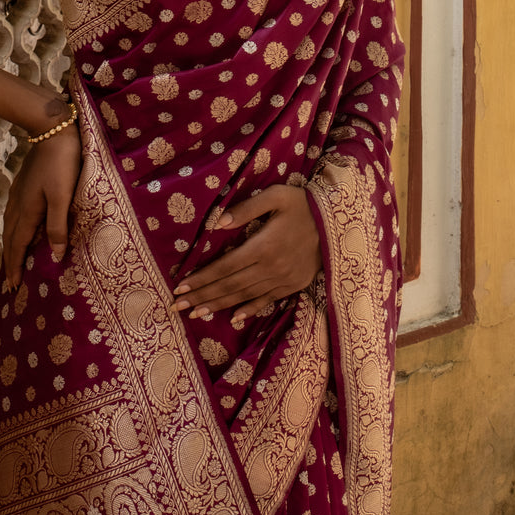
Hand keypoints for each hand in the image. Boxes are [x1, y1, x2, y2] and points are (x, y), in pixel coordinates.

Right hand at [1, 124, 81, 289]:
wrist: (52, 129)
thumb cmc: (62, 163)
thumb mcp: (63, 197)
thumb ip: (58, 226)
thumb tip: (55, 257)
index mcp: (28, 211)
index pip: (18, 246)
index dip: (15, 267)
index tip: (13, 287)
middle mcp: (19, 205)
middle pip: (10, 239)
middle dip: (10, 261)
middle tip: (9, 282)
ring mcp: (19, 192)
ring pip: (10, 226)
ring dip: (10, 245)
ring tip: (12, 259)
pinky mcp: (24, 183)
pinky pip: (14, 214)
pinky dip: (14, 228)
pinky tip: (18, 225)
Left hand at [170, 184, 322, 327]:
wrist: (337, 223)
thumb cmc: (303, 204)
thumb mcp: (276, 196)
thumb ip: (247, 208)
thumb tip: (218, 222)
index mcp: (263, 246)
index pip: (224, 267)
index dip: (201, 279)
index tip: (180, 287)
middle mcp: (270, 268)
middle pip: (229, 286)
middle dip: (202, 297)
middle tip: (177, 307)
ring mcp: (282, 280)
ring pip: (245, 296)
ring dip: (219, 306)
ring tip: (196, 314)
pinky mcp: (293, 285)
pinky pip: (267, 301)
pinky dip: (249, 309)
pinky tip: (234, 318)